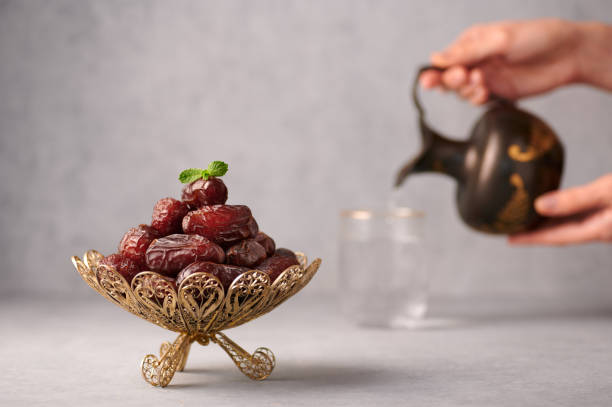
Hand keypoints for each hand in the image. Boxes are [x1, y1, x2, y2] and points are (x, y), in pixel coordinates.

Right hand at [419, 19, 611, 103]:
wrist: (567, 55)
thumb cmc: (536, 38)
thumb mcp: (498, 40)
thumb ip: (467, 52)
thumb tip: (434, 59)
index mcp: (471, 42)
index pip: (444, 60)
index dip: (436, 72)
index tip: (431, 81)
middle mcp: (475, 60)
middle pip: (448, 78)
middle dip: (452, 81)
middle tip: (465, 78)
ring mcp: (485, 77)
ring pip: (461, 92)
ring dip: (467, 91)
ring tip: (482, 85)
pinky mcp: (496, 92)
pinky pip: (476, 101)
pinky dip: (477, 100)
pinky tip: (486, 94)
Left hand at [509, 174, 611, 244]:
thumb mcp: (605, 192)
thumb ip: (574, 199)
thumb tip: (540, 205)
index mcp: (596, 230)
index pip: (555, 237)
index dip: (530, 238)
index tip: (510, 239)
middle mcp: (598, 230)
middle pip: (559, 233)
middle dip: (534, 232)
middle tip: (510, 227)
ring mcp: (603, 222)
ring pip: (568, 224)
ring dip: (546, 223)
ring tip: (525, 218)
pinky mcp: (607, 213)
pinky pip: (577, 216)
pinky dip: (561, 213)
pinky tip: (553, 207)